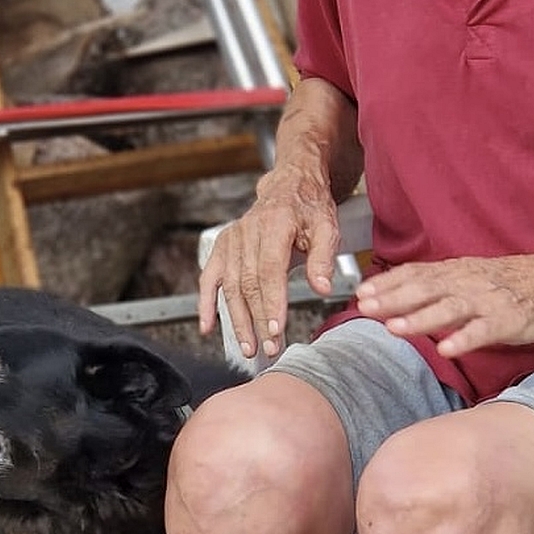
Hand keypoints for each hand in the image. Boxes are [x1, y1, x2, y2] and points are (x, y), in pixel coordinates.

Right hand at [198, 165, 340, 359]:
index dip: (271, 302)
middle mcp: (247, 232)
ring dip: (237, 321)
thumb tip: (322, 288)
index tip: (276, 328)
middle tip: (268, 347)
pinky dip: (206, 305)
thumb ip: (324, 258)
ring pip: (230, 288)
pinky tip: (208, 327)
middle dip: (257, 320)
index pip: (270, 270)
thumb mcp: (327, 226)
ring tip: (249, 347)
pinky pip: (209, 279)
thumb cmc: (309, 208)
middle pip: (248, 284)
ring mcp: (231, 241)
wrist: (290, 186)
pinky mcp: (222, 249)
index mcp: (275, 224)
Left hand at [355, 246, 533, 356]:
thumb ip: (428, 285)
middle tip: (366, 308)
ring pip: (448, 309)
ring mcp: (486, 302)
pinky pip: (482, 331)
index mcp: (454, 272)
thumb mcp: (463, 276)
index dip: (387, 283)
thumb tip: (384, 295)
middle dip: (393, 299)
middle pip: (424, 290)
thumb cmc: (502, 283)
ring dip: (420, 319)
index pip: (415, 274)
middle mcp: (466, 283)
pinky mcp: (506, 320)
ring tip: (394, 328)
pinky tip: (446, 349)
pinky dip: (464, 339)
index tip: (360, 293)